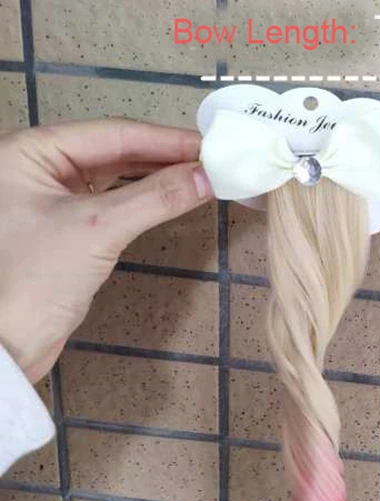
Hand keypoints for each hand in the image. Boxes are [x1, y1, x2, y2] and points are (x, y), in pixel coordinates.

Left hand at [0, 119, 213, 383]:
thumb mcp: (99, 229)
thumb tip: (207, 177)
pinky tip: (171, 199)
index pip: (113, 133)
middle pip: (115, 151)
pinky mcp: (66, 228)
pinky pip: (113, 203)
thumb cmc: (34, 279)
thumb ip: (156, 198)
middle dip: (165, 157)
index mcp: (33, 150)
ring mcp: (52, 197)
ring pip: (116, 177)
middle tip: (214, 162)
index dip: (166, 139)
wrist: (7, 344)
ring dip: (158, 178)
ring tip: (201, 178)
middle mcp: (39, 166)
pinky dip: (144, 201)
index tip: (211, 147)